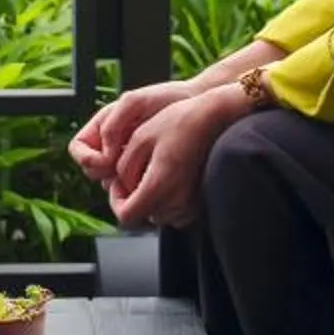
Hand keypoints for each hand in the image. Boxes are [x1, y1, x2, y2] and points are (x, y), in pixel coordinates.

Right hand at [68, 79, 201, 187]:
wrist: (196, 105)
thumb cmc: (166, 98)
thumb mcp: (134, 103)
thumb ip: (113, 125)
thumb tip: (106, 156)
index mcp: (102, 127)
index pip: (78, 149)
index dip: (87, 157)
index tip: (108, 160)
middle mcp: (111, 145)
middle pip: (92, 171)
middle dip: (105, 174)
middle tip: (128, 171)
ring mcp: (128, 159)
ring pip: (111, 183)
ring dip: (121, 184)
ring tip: (142, 175)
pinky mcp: (145, 172)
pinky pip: (132, 187)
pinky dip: (137, 187)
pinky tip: (152, 181)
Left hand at [107, 85, 249, 229]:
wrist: (218, 118)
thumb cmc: (181, 122)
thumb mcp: (141, 138)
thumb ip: (124, 167)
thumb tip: (121, 185)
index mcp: (159, 186)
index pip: (126, 216)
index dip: (116, 200)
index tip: (117, 183)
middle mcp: (177, 203)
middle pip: (142, 216)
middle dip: (133, 197)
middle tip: (136, 171)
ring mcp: (191, 206)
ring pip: (158, 214)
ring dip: (150, 199)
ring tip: (155, 171)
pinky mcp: (200, 204)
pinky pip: (175, 212)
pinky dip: (167, 200)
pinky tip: (170, 178)